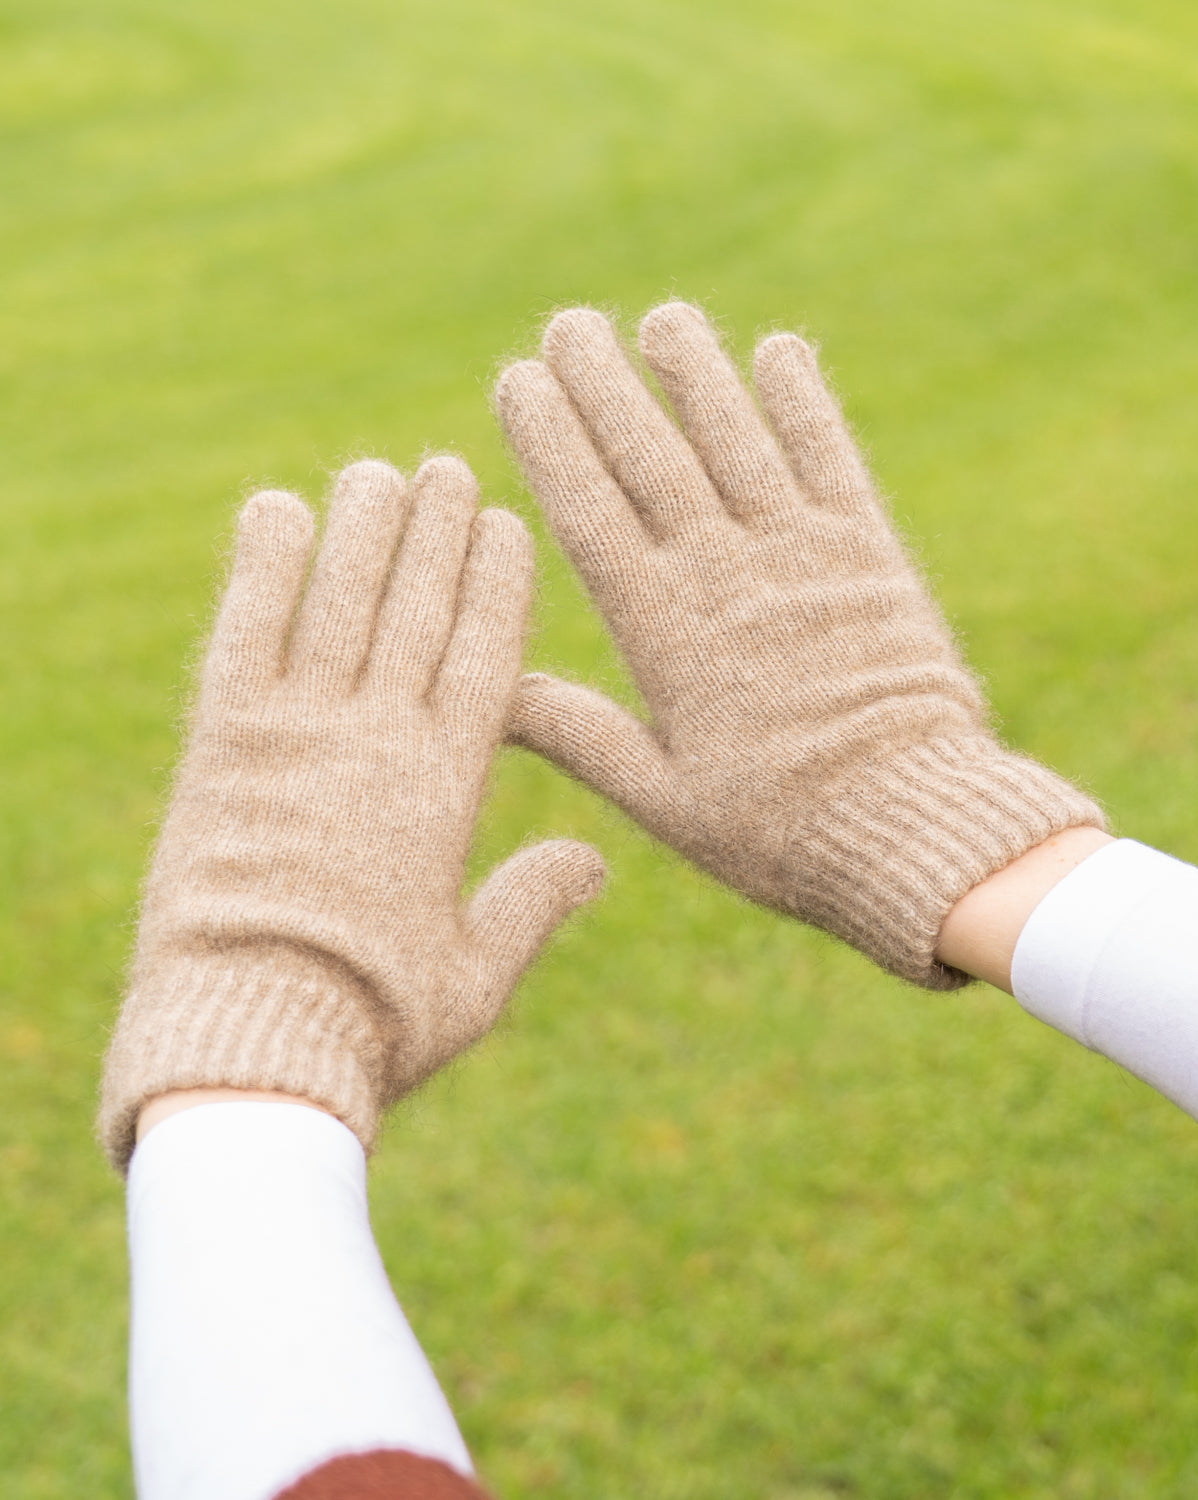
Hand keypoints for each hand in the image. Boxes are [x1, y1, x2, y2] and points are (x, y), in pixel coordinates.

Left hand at [100, 457, 603, 1169]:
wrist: (256, 1044)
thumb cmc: (374, 1022)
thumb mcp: (473, 976)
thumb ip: (531, 904)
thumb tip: (592, 860)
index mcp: (448, 789)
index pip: (487, 657)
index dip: (499, 584)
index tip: (508, 523)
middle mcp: (379, 742)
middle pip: (417, 611)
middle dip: (437, 534)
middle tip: (447, 468)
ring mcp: (298, 736)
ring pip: (340, 603)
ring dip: (361, 530)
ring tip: (377, 471)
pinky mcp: (223, 747)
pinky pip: (244, 634)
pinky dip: (260, 566)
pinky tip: (274, 507)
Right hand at [495, 304, 1101, 987]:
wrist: (909, 828)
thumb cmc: (775, 827)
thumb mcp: (660, 798)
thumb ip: (578, 734)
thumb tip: (491, 695)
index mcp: (665, 631)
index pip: (589, 512)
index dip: (550, 439)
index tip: (516, 378)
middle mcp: (727, 574)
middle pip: (652, 459)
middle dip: (603, 385)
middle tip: (567, 323)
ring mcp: (801, 556)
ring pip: (736, 441)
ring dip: (696, 373)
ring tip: (662, 317)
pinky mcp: (869, 555)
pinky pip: (831, 460)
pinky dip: (804, 403)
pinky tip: (779, 349)